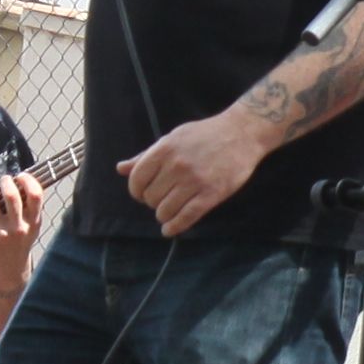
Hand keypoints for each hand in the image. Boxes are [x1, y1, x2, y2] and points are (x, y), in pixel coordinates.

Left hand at [0, 169, 48, 296]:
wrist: (11, 271)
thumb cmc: (21, 243)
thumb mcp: (33, 227)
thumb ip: (30, 208)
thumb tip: (20, 181)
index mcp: (33, 222)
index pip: (35, 194)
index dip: (28, 179)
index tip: (21, 176)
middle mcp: (19, 227)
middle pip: (11, 195)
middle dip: (5, 181)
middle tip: (3, 180)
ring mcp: (2, 233)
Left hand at [121, 111, 274, 236]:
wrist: (242, 133)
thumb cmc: (205, 134)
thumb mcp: (173, 138)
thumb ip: (146, 155)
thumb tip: (120, 169)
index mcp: (165, 149)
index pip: (137, 179)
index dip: (137, 191)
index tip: (143, 193)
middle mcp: (177, 166)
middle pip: (150, 198)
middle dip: (153, 202)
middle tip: (162, 198)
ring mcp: (194, 182)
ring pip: (165, 211)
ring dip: (164, 215)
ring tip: (169, 211)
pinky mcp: (211, 195)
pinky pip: (185, 218)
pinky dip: (174, 227)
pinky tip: (170, 229)